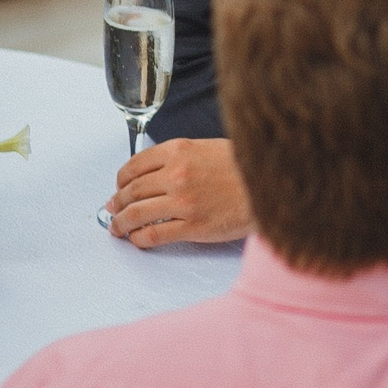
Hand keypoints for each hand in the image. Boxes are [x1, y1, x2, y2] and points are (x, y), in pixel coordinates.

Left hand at [106, 137, 254, 247]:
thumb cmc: (247, 168)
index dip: (121, 179)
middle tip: (113, 209)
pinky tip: (137, 239)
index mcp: (179, 151)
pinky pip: (153, 234)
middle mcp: (176, 174)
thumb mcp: (210, 148)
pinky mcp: (192, 226)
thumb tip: (158, 175)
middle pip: (131, 191)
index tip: (119, 186)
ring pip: (136, 214)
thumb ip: (182, 158)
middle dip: (117, 202)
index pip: (134, 165)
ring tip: (117, 228)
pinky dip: (139, 239)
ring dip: (121, 223)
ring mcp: (183, 201)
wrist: (273, 185)